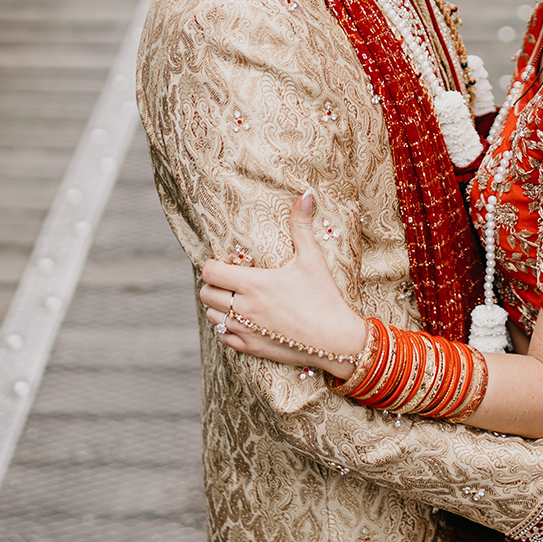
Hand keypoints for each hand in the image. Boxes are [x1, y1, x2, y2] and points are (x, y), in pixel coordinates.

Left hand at [199, 190, 369, 376]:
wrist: (336, 341)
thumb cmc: (325, 298)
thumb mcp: (312, 260)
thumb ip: (301, 226)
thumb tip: (305, 193)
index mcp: (255, 284)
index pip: (211, 273)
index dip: (211, 265)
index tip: (222, 261)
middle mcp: (244, 308)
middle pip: (206, 294)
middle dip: (212, 285)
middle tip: (227, 279)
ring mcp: (246, 330)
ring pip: (212, 316)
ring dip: (217, 306)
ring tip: (232, 298)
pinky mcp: (251, 348)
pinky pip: (223, 337)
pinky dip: (226, 327)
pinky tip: (240, 319)